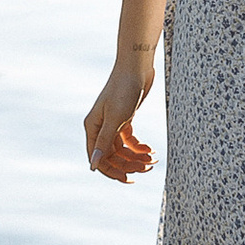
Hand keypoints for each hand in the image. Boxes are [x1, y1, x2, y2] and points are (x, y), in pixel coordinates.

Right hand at [84, 52, 157, 181]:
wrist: (136, 66)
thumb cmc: (123, 89)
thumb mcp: (115, 118)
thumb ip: (105, 142)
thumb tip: (93, 165)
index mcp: (92, 128)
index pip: (98, 158)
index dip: (112, 171)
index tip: (129, 178)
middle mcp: (100, 127)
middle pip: (112, 156)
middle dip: (129, 164)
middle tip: (147, 168)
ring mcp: (113, 123)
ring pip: (122, 150)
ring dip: (136, 158)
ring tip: (152, 160)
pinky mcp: (125, 119)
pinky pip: (130, 141)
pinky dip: (140, 147)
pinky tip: (151, 150)